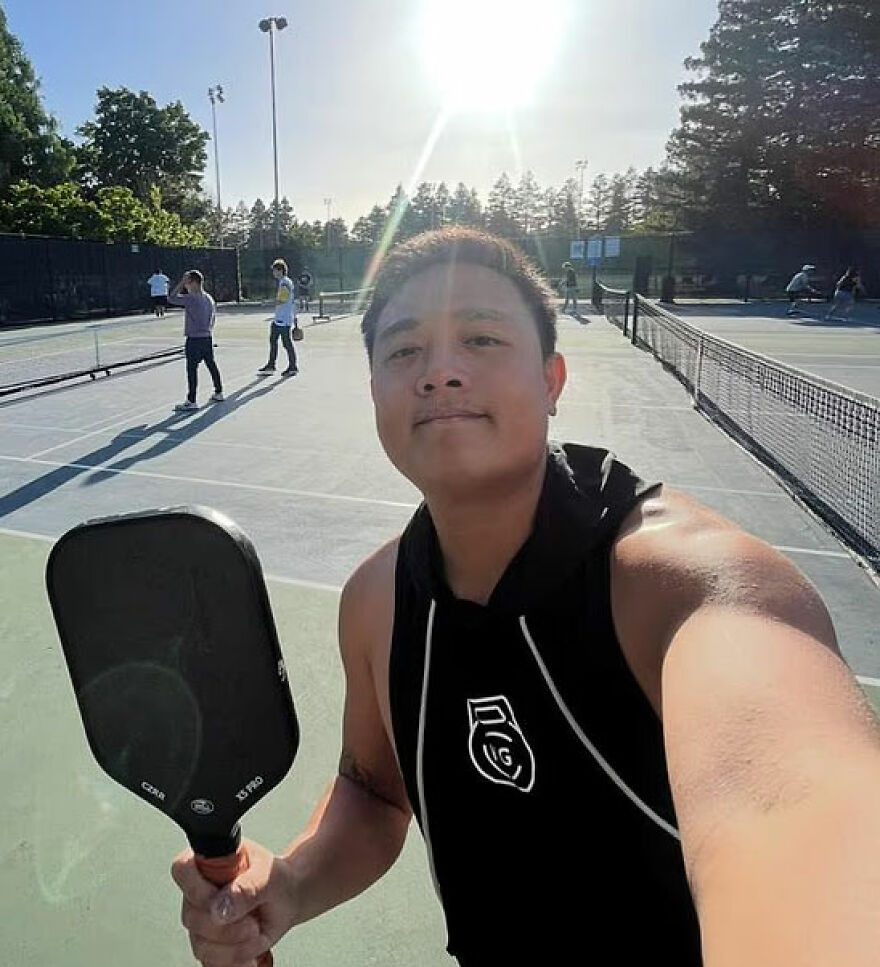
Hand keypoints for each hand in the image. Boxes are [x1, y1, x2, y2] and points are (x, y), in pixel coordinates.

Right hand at [172, 839, 296, 965]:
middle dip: (228, 927)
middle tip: (253, 923)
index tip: (222, 899)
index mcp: (209, 863)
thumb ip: (248, 887)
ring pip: (201, 946)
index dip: (196, 888)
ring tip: (257, 934)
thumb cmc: (275, 880)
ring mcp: (201, 921)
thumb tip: (221, 908)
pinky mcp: (209, 946)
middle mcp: (199, 893)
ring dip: (235, 948)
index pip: (182, 869)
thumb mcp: (269, 876)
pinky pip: (212, 963)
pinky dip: (235, 962)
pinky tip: (252, 953)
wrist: (287, 901)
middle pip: (192, 917)